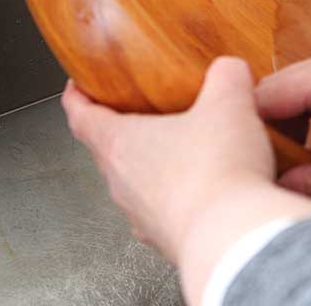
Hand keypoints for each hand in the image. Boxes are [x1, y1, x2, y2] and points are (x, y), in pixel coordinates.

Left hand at [63, 57, 310, 303]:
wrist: (235, 241)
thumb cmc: (217, 173)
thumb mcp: (229, 102)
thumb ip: (226, 75)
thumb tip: (229, 69)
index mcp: (120, 144)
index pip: (81, 116)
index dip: (76, 97)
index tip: (76, 86)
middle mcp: (122, 183)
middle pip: (107, 150)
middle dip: (121, 130)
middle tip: (138, 113)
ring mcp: (142, 217)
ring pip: (136, 185)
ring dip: (152, 167)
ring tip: (182, 151)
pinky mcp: (168, 241)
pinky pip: (165, 213)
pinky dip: (178, 199)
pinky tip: (207, 191)